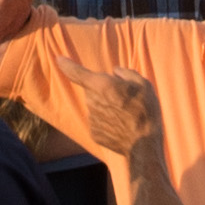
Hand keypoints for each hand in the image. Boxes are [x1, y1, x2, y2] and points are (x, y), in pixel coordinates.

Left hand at [56, 53, 174, 183]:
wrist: (144, 145)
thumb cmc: (145, 111)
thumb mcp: (143, 84)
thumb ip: (126, 73)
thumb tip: (115, 72)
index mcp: (102, 85)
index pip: (77, 72)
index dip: (67, 65)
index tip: (59, 59)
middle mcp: (92, 101)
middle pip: (92, 91)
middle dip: (104, 91)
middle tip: (125, 99)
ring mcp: (91, 119)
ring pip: (95, 107)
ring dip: (107, 108)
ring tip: (127, 116)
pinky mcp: (94, 134)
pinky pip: (98, 123)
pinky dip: (108, 123)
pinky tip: (122, 127)